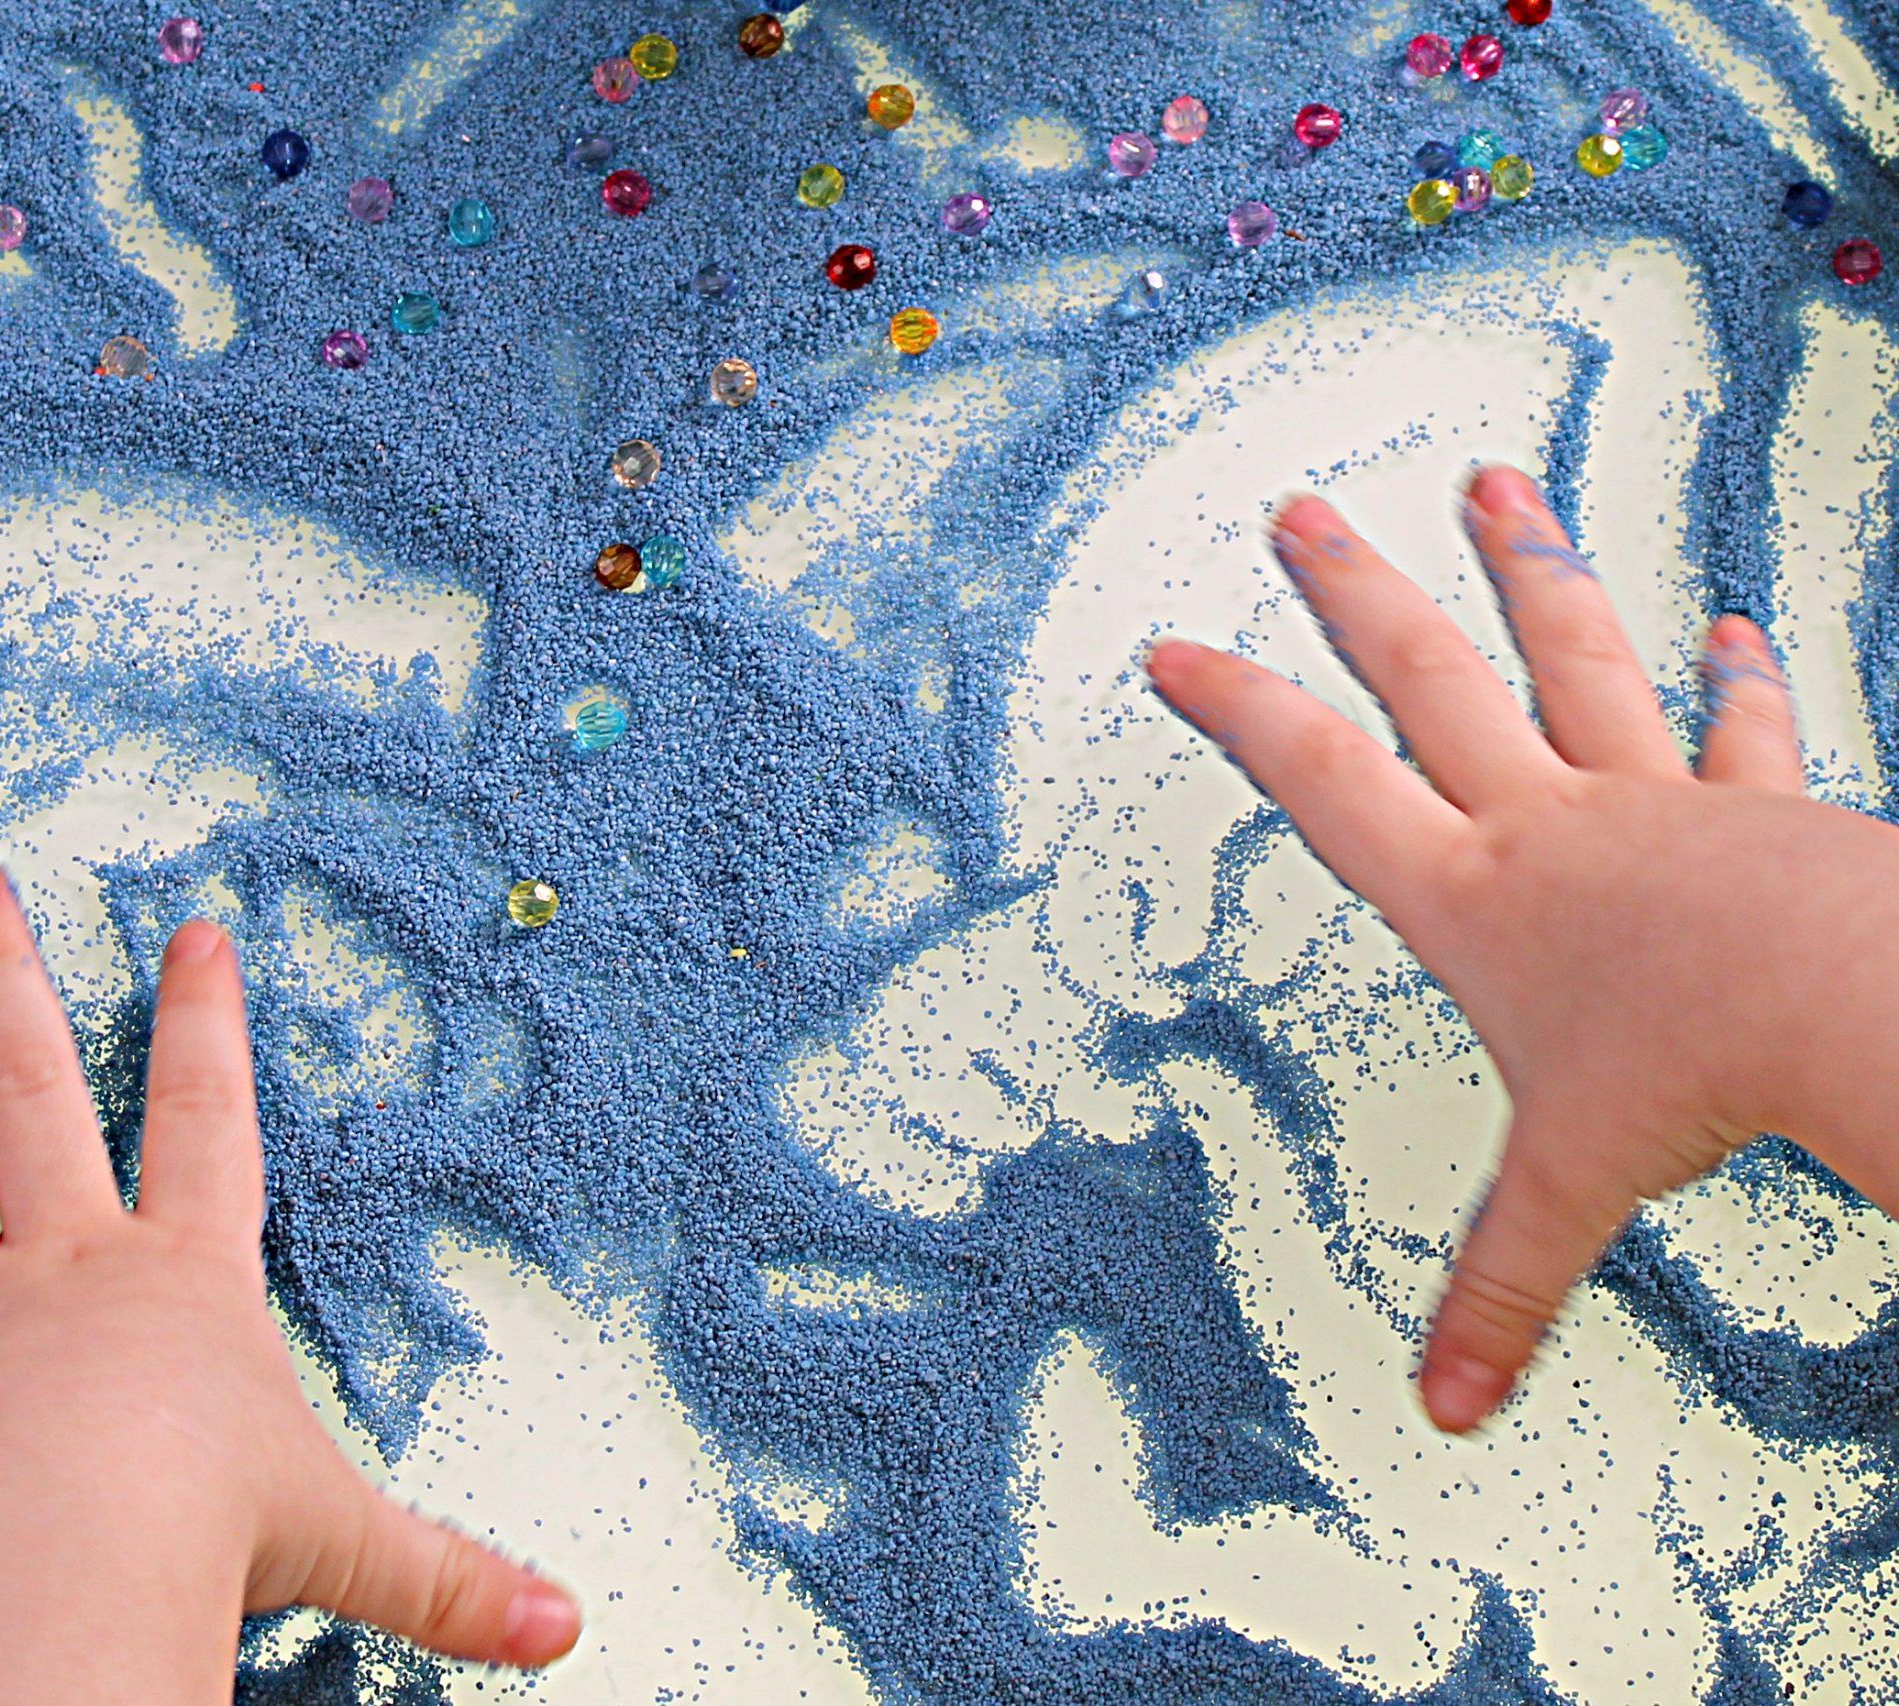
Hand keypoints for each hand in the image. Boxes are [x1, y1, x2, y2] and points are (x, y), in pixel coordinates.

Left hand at [0, 858, 580, 1699]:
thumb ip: (456, 1579)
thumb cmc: (214, 1540)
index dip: (204, 1023)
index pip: (205, 1121)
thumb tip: (576, 1632)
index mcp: (183, 1280)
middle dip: (1, 977)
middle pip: (30, 1091)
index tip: (193, 929)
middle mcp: (67, 1267)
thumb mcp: (356, 1546)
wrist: (79, 1568)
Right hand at [1147, 467, 1898, 1432]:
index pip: (1319, 782)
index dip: (1237, 711)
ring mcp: (1647, 796)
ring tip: (1500, 482)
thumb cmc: (1691, 1071)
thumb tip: (1445, 1407)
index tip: (1174, 648)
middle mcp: (1542, 821)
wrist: (1836, 995)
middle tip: (1304, 511)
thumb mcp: (1568, 1186)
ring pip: (1571, 657)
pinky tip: (1731, 623)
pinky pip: (1735, 728)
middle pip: (1427, 679)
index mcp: (1466, 896)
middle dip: (1354, 594)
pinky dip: (1734, 678)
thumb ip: (1502, 1289)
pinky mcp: (1748, 801)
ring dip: (1529, 568)